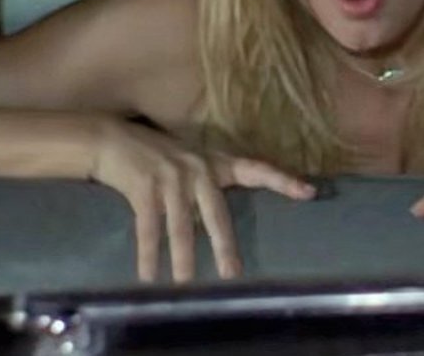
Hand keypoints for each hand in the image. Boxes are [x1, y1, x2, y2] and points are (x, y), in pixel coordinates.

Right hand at [87, 117, 316, 282]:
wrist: (113, 140)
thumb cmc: (158, 156)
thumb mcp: (192, 162)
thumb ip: (211, 184)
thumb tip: (222, 223)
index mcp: (215, 162)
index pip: (256, 169)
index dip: (283, 180)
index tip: (309, 192)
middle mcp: (197, 169)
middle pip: (216, 213)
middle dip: (224, 246)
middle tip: (233, 275)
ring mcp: (171, 179)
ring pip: (181, 227)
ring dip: (182, 258)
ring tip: (186, 284)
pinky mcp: (144, 188)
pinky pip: (148, 228)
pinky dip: (148, 254)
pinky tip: (149, 275)